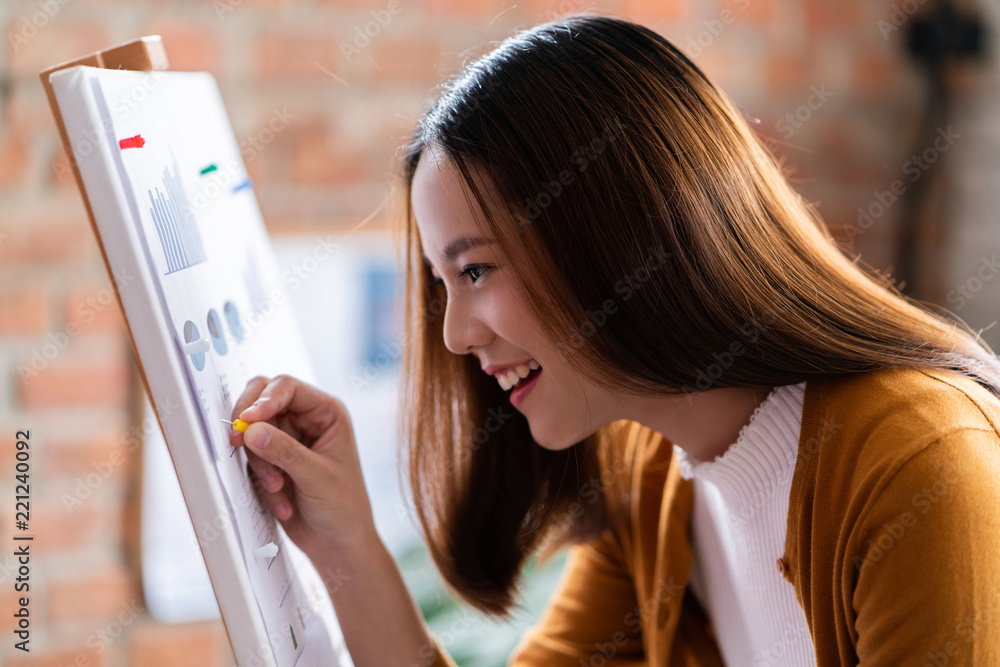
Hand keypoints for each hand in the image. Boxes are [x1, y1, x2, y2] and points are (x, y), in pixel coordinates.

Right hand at [229, 375, 376, 561]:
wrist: (338, 544)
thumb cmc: (344, 507)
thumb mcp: (316, 477)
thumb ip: (284, 452)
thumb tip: (250, 429)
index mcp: (327, 412)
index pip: (288, 388)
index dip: (264, 399)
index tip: (247, 419)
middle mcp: (305, 420)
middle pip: (262, 400)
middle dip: (249, 422)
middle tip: (236, 440)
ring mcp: (286, 440)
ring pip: (252, 433)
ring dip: (260, 463)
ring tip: (278, 488)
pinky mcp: (272, 461)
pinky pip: (251, 460)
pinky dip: (261, 481)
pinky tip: (282, 502)